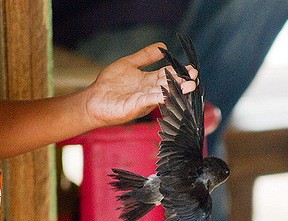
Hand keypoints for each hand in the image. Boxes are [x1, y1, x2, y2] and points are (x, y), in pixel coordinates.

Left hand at [83, 43, 197, 126]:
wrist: (94, 99)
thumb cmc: (109, 84)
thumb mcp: (129, 64)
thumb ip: (145, 56)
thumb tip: (163, 46)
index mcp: (149, 81)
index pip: (168, 74)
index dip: (180, 71)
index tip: (192, 69)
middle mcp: (150, 91)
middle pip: (169, 85)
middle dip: (182, 82)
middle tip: (194, 77)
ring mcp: (144, 100)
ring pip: (163, 94)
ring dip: (176, 91)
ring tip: (188, 86)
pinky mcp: (135, 106)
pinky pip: (149, 100)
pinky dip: (158, 97)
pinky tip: (167, 93)